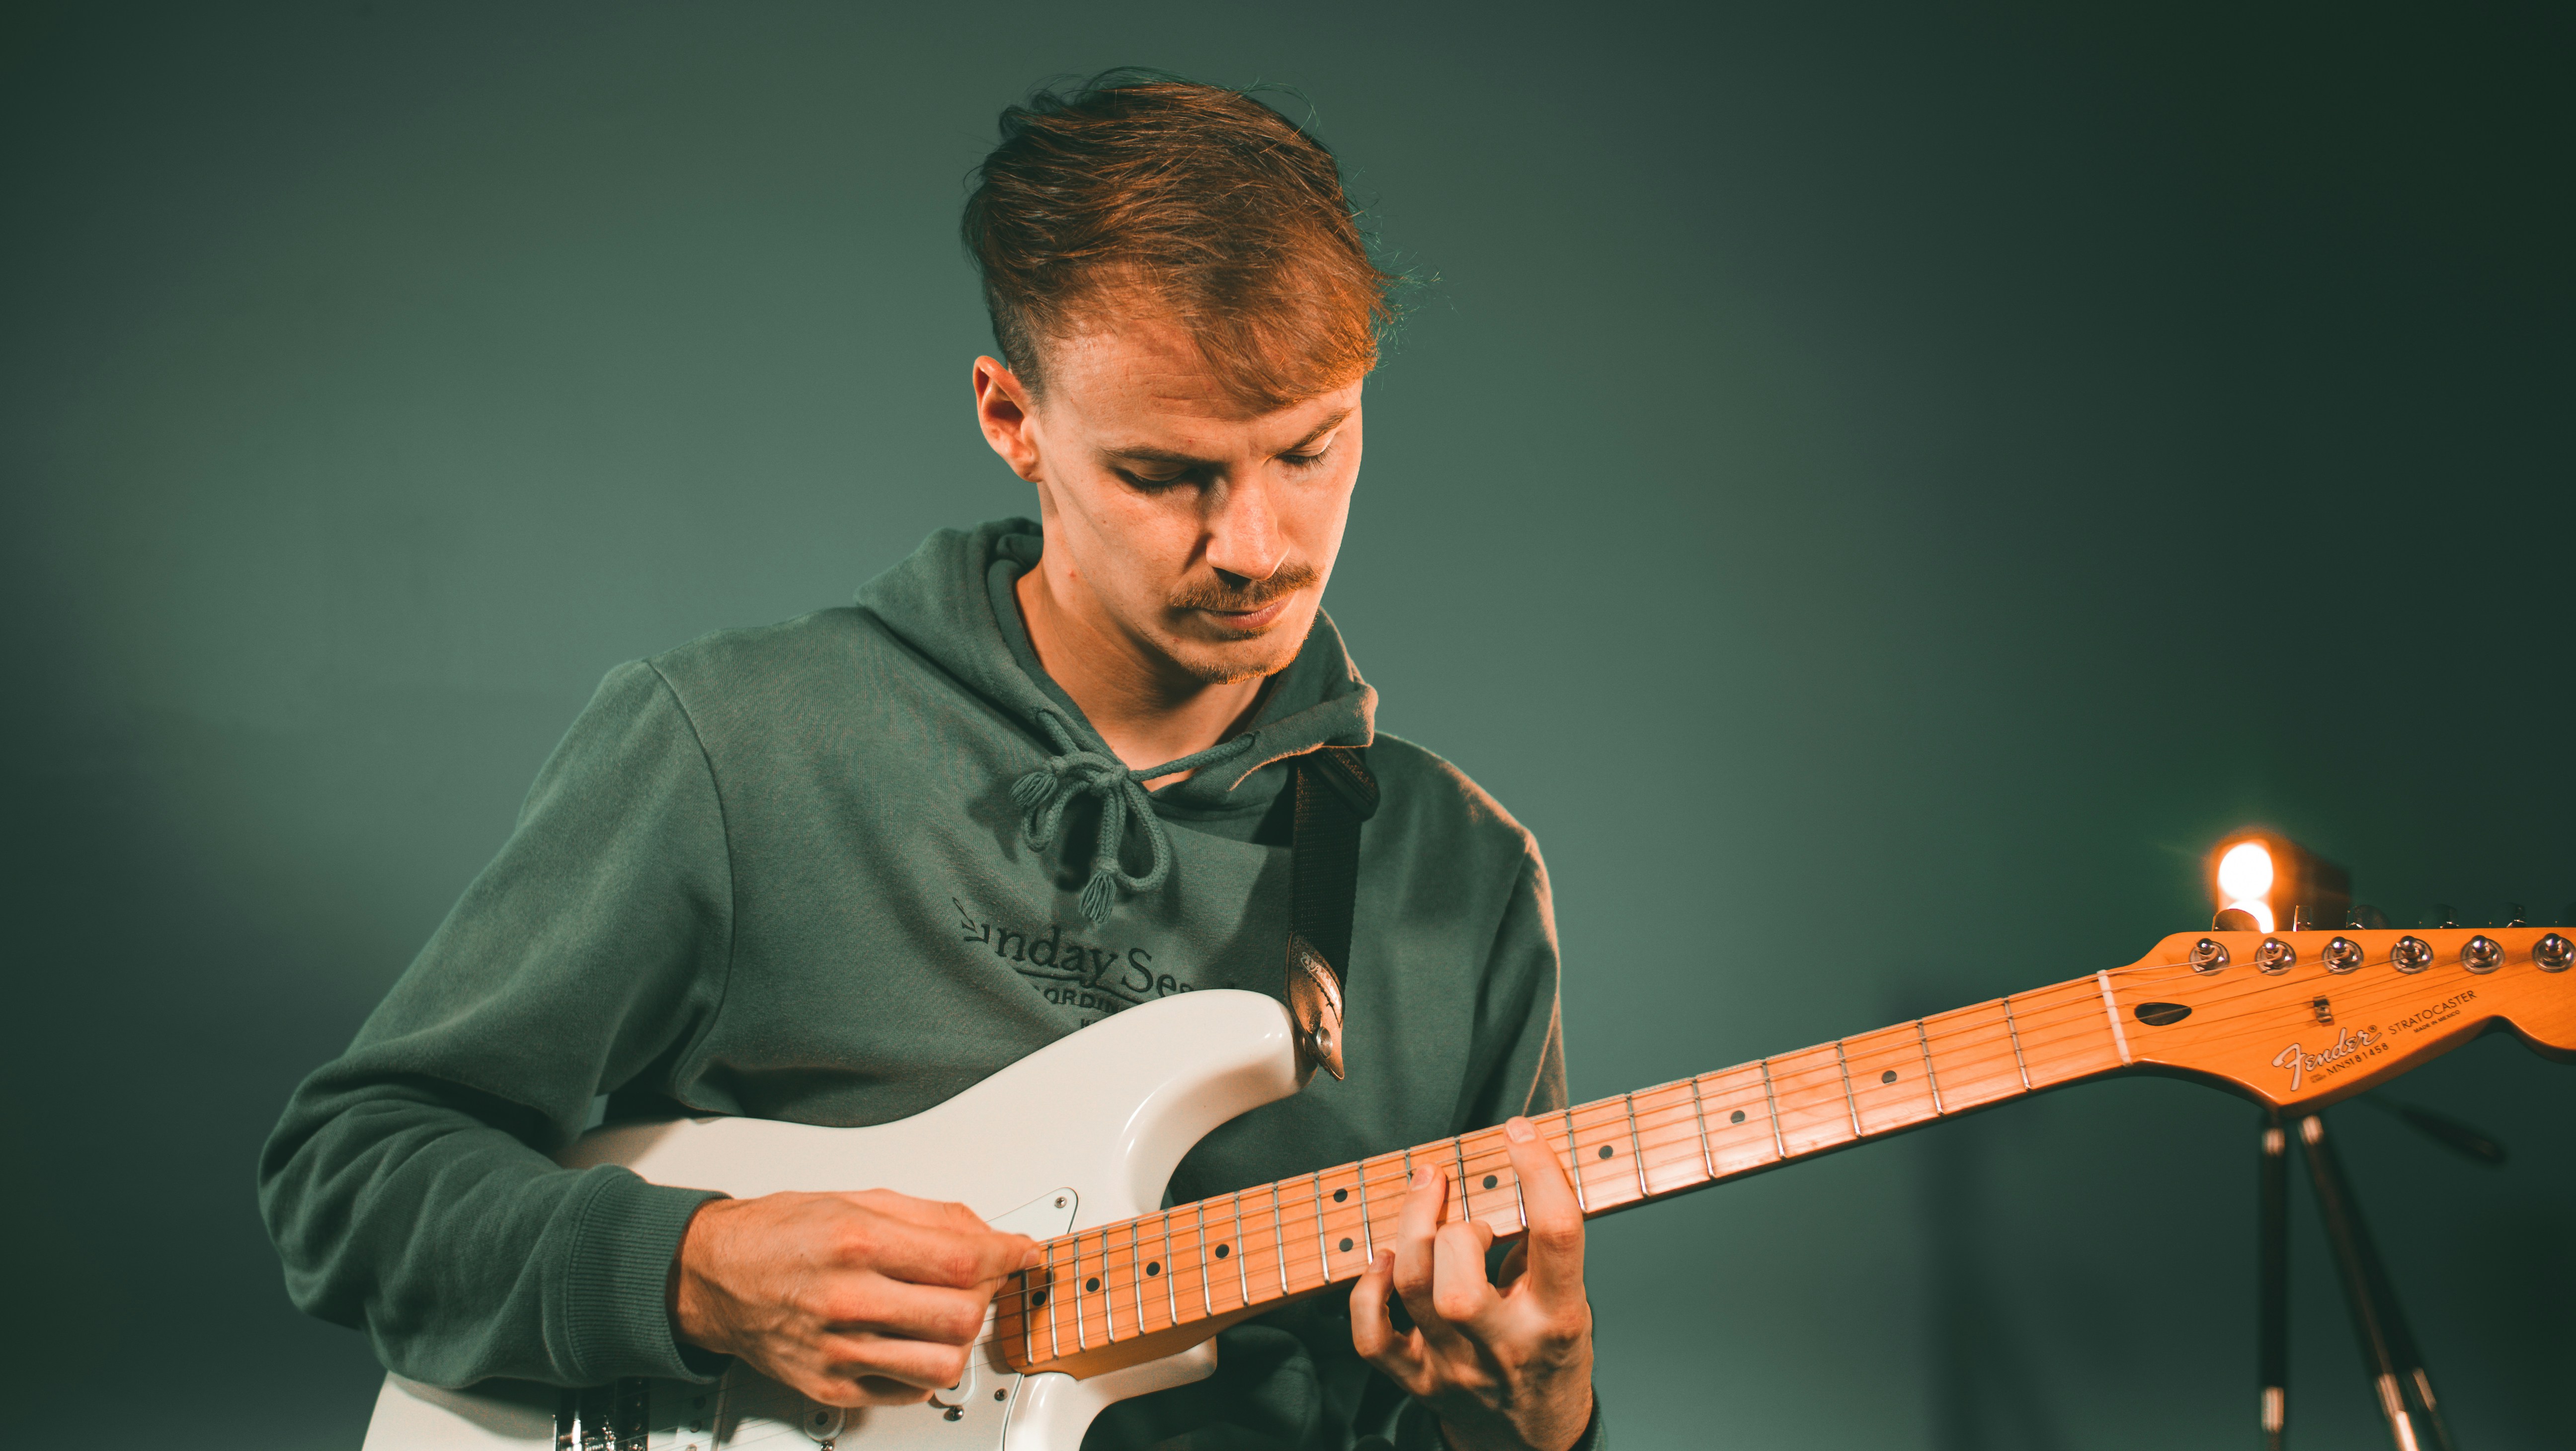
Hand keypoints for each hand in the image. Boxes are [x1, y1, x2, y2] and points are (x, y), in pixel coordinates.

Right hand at [671, 1190, 1033, 1406]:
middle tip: (982, 1282)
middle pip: (961, 1316)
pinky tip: (913, 1341)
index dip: (1007, 1255)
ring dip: (960, 1339)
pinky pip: (908, 1392)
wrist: (711, 1277)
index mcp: (856, 1242)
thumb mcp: (856, 1200)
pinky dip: (926, 1369)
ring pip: (942, 1365)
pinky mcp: (830, 1388)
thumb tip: (988, 1235)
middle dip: (987, 1297)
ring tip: (946, 1315)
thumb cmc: (778, 1234)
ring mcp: (838, 1351)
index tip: (1023, 1253)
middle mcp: (848, 1299)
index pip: (961, 1258)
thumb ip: (929, 1217)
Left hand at [1350, 1116, 1595, 1450]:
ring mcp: (1454, 1368)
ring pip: (1414, 1291)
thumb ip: (1543, 1251)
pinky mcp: (1416, 1381)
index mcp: (1558, 1320)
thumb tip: (1510, 1170)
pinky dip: (1368, 1289)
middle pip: (1460, 1280)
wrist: (1531, 1442)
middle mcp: (1504, 1348)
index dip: (1539, 1172)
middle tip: (1464, 1210)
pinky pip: (1372, 1335)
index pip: (1555, 1235)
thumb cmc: (1549, 1357)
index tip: (1521, 1134)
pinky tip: (1385, 1262)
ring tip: (1426, 1203)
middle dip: (1456, 1227)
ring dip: (1411, 1232)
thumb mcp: (1570, 1304)